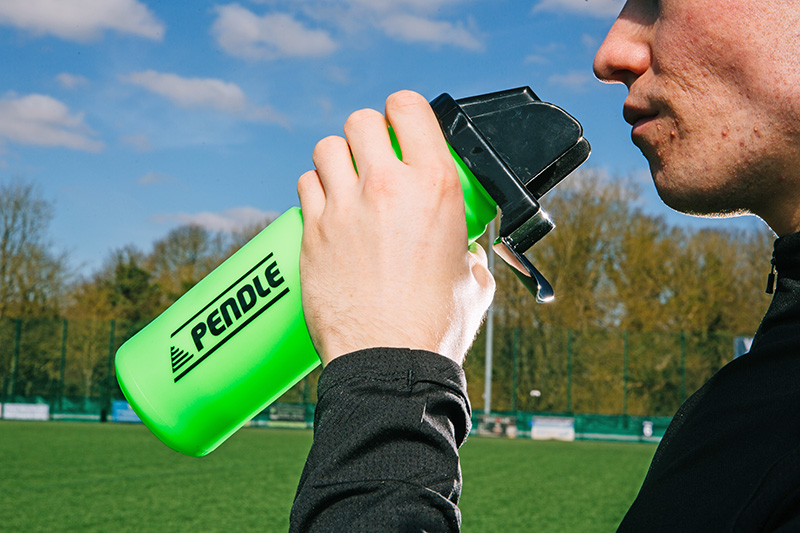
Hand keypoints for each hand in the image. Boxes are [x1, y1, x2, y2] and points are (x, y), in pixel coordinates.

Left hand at [297, 90, 494, 365]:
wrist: (390, 365)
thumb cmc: (434, 327)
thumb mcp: (474, 279)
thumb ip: (471, 252)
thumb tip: (469, 252)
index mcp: (435, 187)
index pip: (408, 107)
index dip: (403, 112)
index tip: (403, 128)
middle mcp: (387, 187)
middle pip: (361, 121)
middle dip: (368, 134)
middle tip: (375, 159)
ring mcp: (344, 208)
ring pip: (327, 147)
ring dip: (339, 159)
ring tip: (349, 182)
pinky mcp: (312, 233)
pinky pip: (305, 186)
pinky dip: (316, 190)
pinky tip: (329, 208)